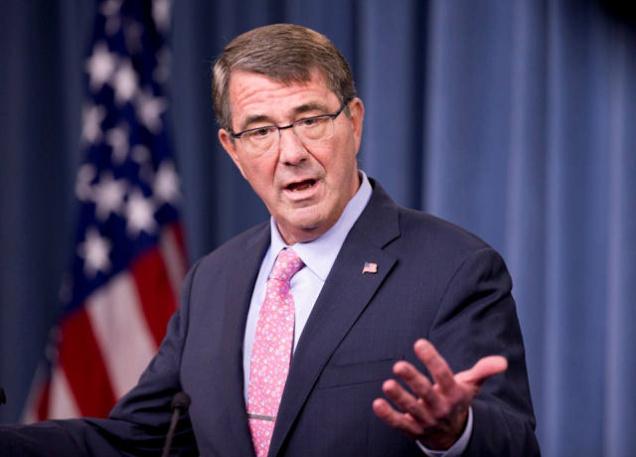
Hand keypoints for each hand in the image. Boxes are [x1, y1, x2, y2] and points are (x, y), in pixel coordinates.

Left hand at [372, 339, 506, 449]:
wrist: (453, 436)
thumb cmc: (457, 401)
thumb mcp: (471, 386)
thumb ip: (483, 371)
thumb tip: (502, 361)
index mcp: (453, 393)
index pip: (443, 375)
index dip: (432, 359)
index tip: (419, 343)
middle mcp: (440, 407)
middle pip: (426, 392)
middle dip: (413, 379)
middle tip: (398, 365)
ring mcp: (426, 419)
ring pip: (411, 408)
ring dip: (399, 397)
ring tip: (387, 385)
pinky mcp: (413, 429)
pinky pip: (400, 423)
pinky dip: (388, 415)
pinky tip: (377, 404)